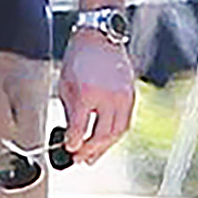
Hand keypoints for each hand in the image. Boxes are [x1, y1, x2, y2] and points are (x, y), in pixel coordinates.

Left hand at [57, 31, 136, 163]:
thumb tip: (71, 134)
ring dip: (105, 147)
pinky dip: (115, 135)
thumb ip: (70, 111)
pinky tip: (105, 141)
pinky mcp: (132, 95)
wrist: (100, 38)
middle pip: (103, 133)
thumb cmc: (78, 58)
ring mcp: (124, 96)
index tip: (69, 150)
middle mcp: (109, 96)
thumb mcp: (65, 84)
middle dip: (91, 150)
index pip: (82, 127)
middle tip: (79, 159)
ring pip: (118, 131)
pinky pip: (125, 121)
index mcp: (88, 93)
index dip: (75, 142)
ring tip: (92, 156)